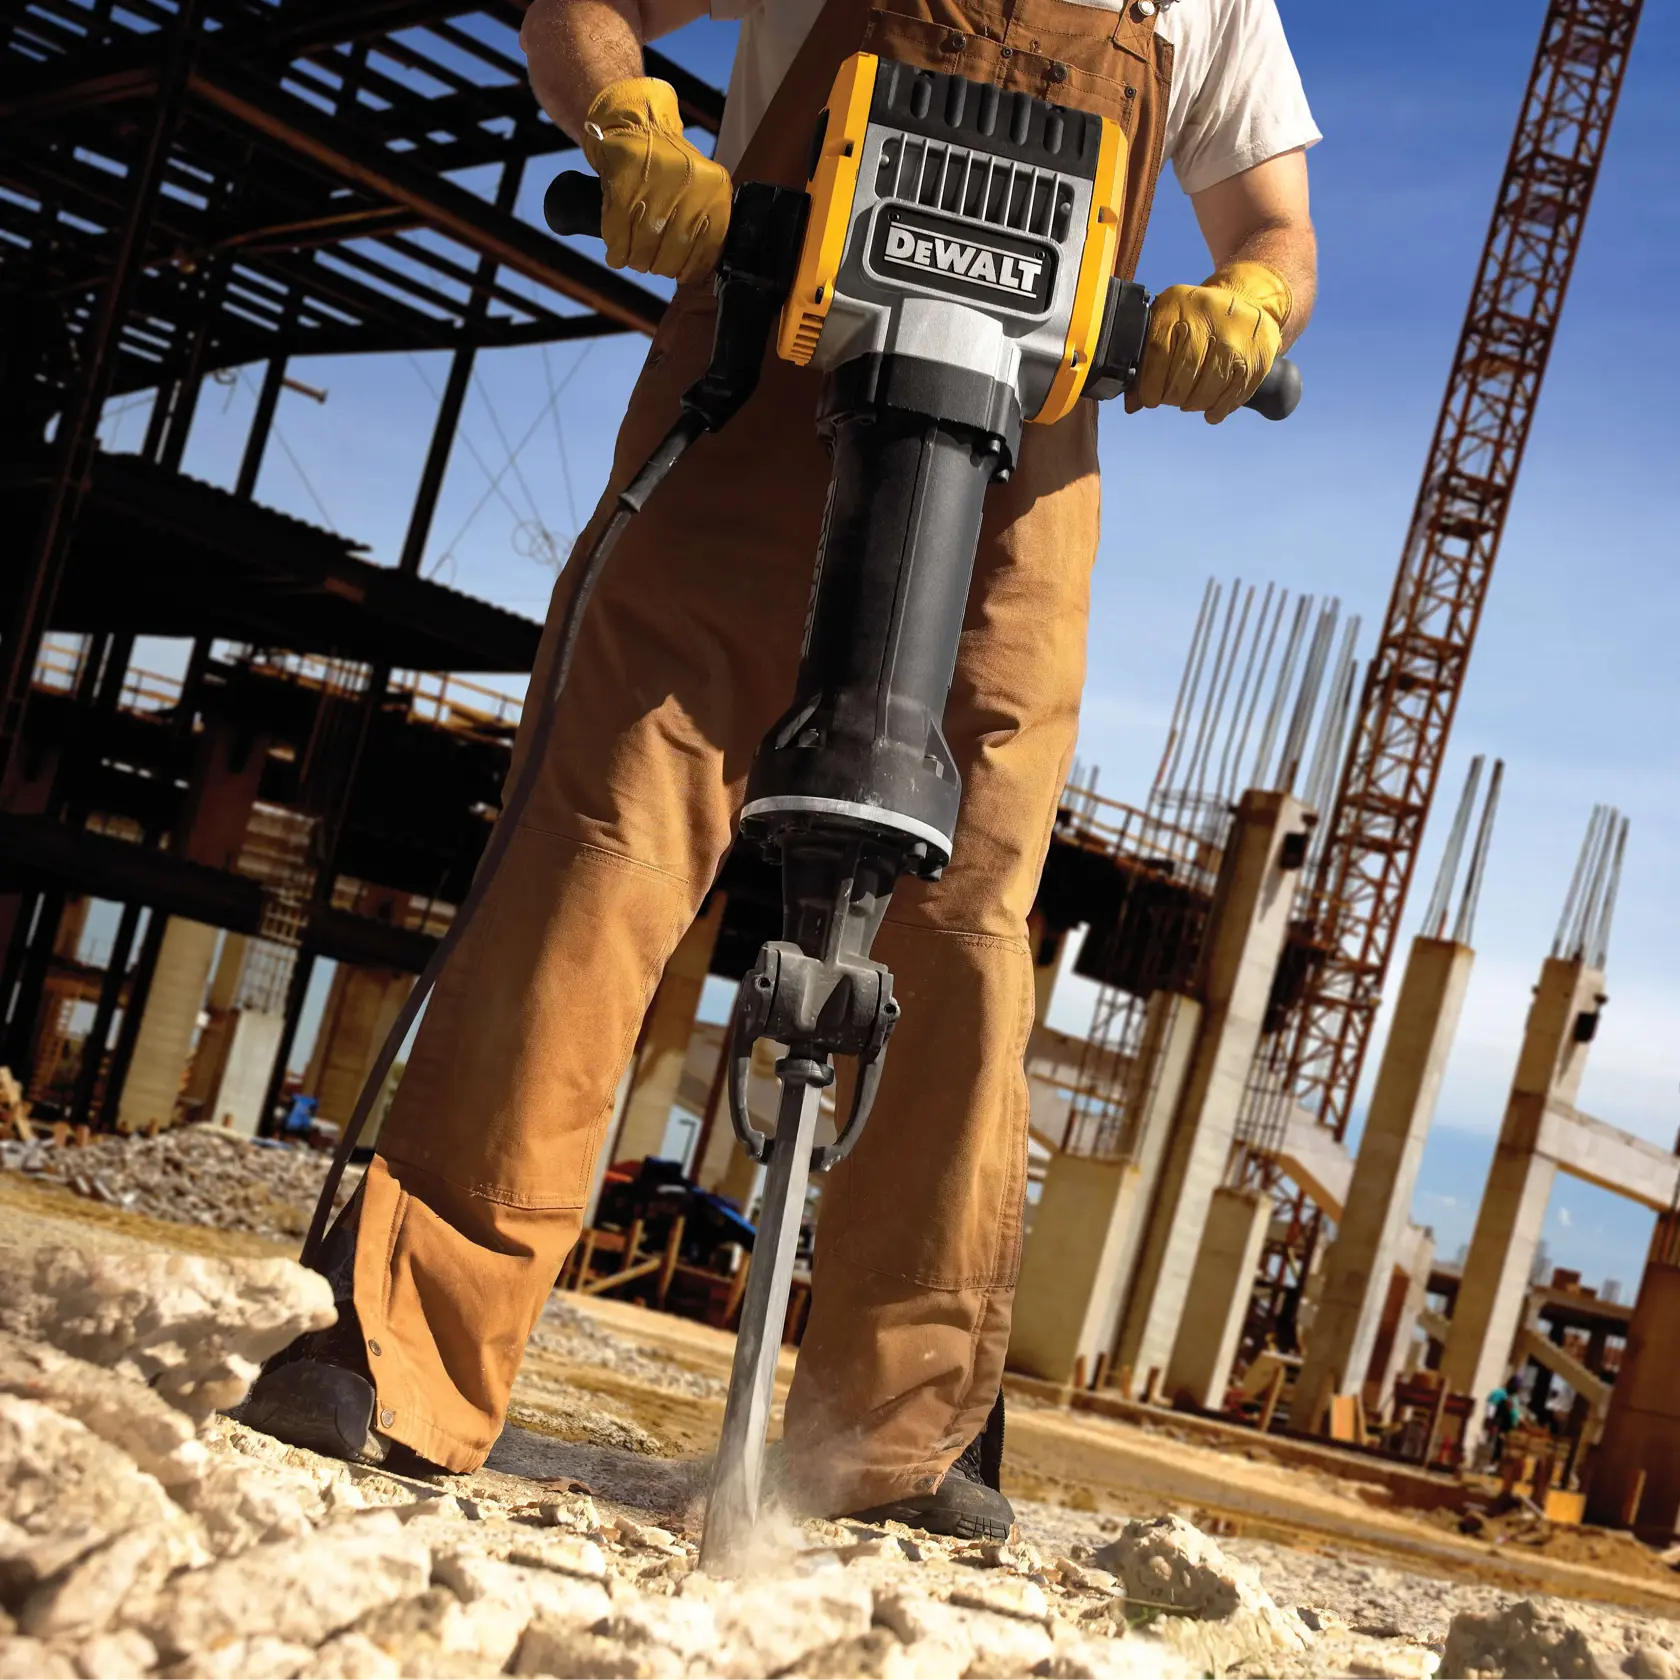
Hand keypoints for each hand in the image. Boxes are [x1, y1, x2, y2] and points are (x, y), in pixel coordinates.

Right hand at [581, 77, 730, 283]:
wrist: (635, 124)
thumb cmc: (668, 167)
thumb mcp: (700, 189)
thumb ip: (705, 223)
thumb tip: (700, 273)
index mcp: (714, 191)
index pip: (706, 252)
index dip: (689, 269)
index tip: (679, 271)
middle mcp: (689, 187)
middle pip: (672, 255)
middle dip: (659, 266)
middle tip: (652, 261)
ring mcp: (654, 186)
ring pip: (643, 249)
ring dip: (636, 260)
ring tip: (634, 256)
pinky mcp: (622, 186)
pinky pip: (617, 236)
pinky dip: (616, 250)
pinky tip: (617, 252)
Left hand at [1128, 261, 1292, 424]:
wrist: (1247, 299)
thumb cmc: (1196, 318)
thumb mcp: (1167, 324)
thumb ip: (1146, 361)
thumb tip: (1132, 405)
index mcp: (1179, 304)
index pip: (1158, 352)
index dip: (1150, 384)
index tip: (1149, 399)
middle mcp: (1210, 316)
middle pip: (1183, 373)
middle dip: (1171, 396)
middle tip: (1170, 399)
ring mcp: (1236, 337)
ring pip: (1208, 388)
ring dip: (1193, 404)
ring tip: (1188, 401)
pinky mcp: (1256, 356)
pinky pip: (1233, 394)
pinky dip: (1218, 409)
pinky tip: (1209, 411)